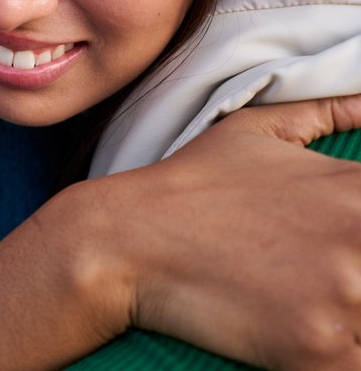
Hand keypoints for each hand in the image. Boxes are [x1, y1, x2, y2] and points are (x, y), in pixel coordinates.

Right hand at [0, 94, 360, 369]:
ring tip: (311, 311)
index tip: (346, 250)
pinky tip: (306, 345)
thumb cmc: (186, 187)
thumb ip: (322, 114)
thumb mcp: (251, 132)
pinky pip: (359, 368)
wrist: (123, 241)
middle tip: (326, 284)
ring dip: (354, 326)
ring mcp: (345, 294)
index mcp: (359, 190)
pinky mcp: (319, 347)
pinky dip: (341, 361)